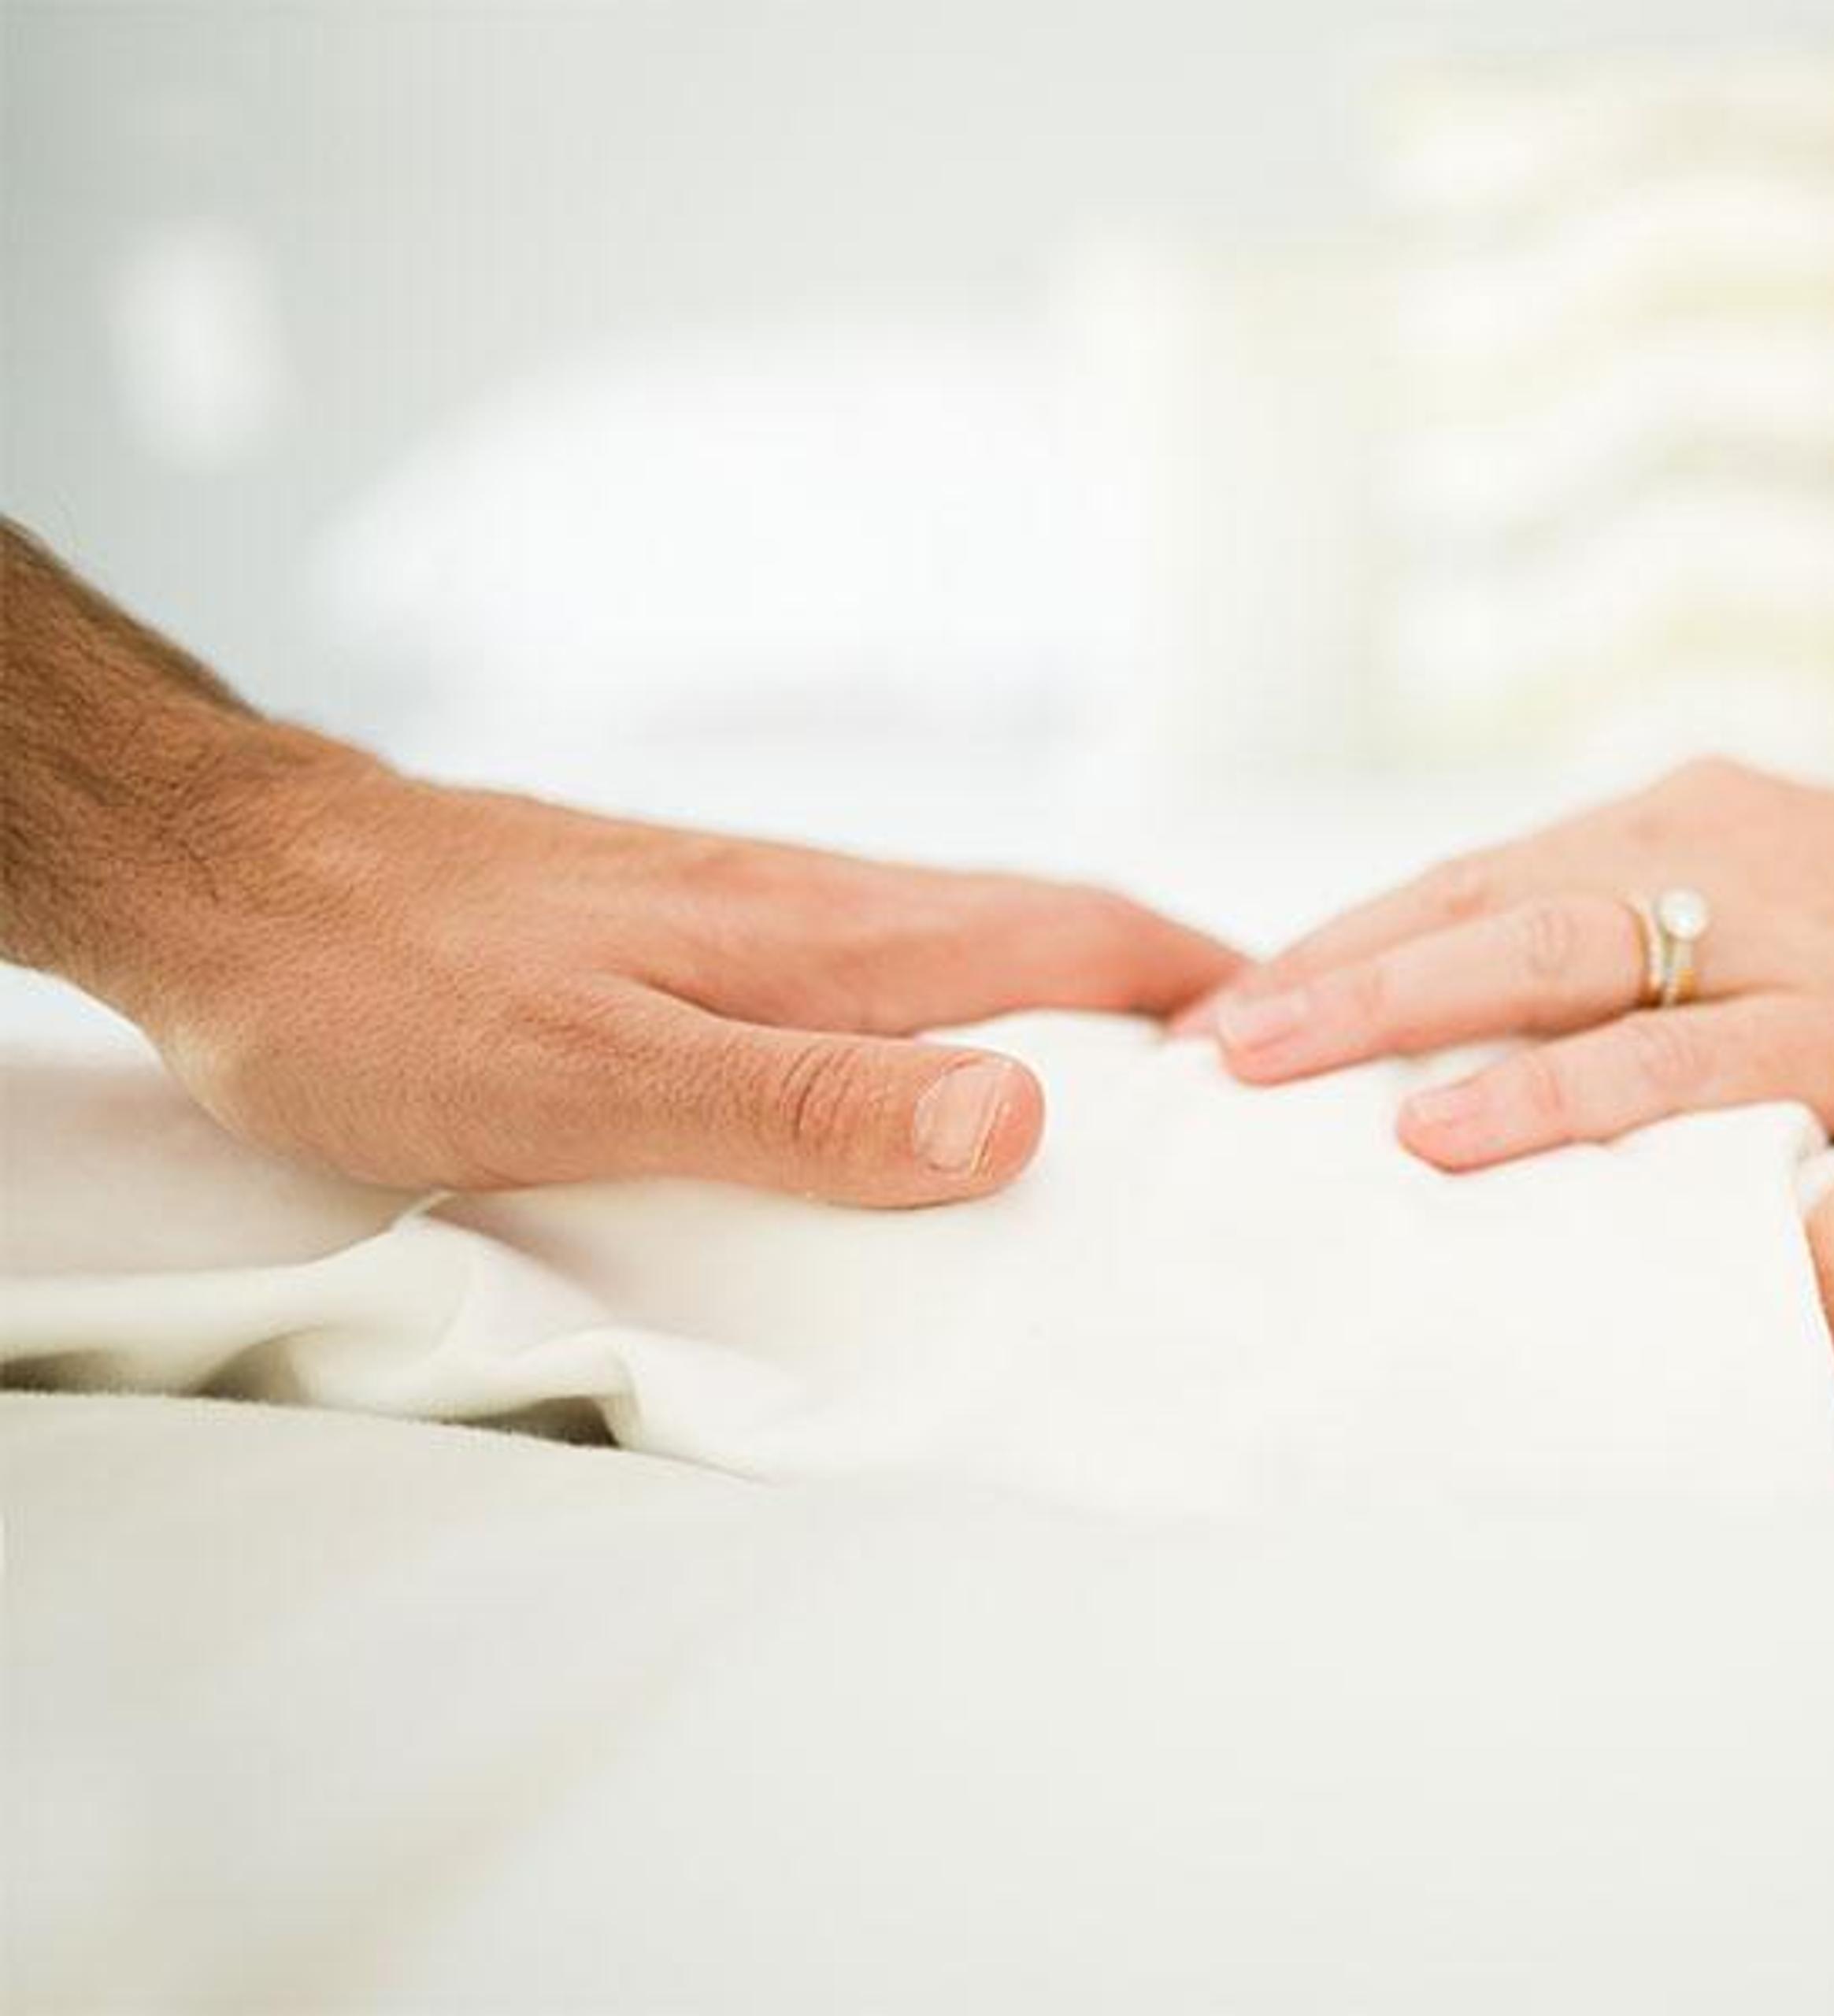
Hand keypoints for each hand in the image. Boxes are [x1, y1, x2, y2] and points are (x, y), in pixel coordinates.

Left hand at [114, 737, 1237, 1205]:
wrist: (238, 879)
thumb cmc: (394, 981)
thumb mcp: (597, 1076)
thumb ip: (811, 1106)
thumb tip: (1022, 1129)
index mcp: (847, 938)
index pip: (1095, 946)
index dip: (1228, 1001)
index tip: (1336, 1067)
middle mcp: (839, 912)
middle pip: (1071, 951)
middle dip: (1195, 1025)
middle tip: (1277, 1135)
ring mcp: (778, 922)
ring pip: (989, 971)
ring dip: (1092, 1042)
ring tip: (1152, 1154)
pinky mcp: (716, 949)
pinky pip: (899, 996)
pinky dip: (976, 1052)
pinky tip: (951, 1126)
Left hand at [1181, 758, 1833, 1166]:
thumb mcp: (1795, 913)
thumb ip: (1665, 955)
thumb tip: (1494, 1039)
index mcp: (1695, 818)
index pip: (1481, 876)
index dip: (1348, 939)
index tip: (1228, 1002)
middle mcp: (1723, 845)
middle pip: (1481, 900)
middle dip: (1327, 970)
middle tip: (1197, 1041)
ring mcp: (1787, 926)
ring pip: (1548, 959)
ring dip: (1387, 1012)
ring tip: (1261, 1073)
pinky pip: (1671, 1067)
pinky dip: (1546, 1098)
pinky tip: (1437, 1134)